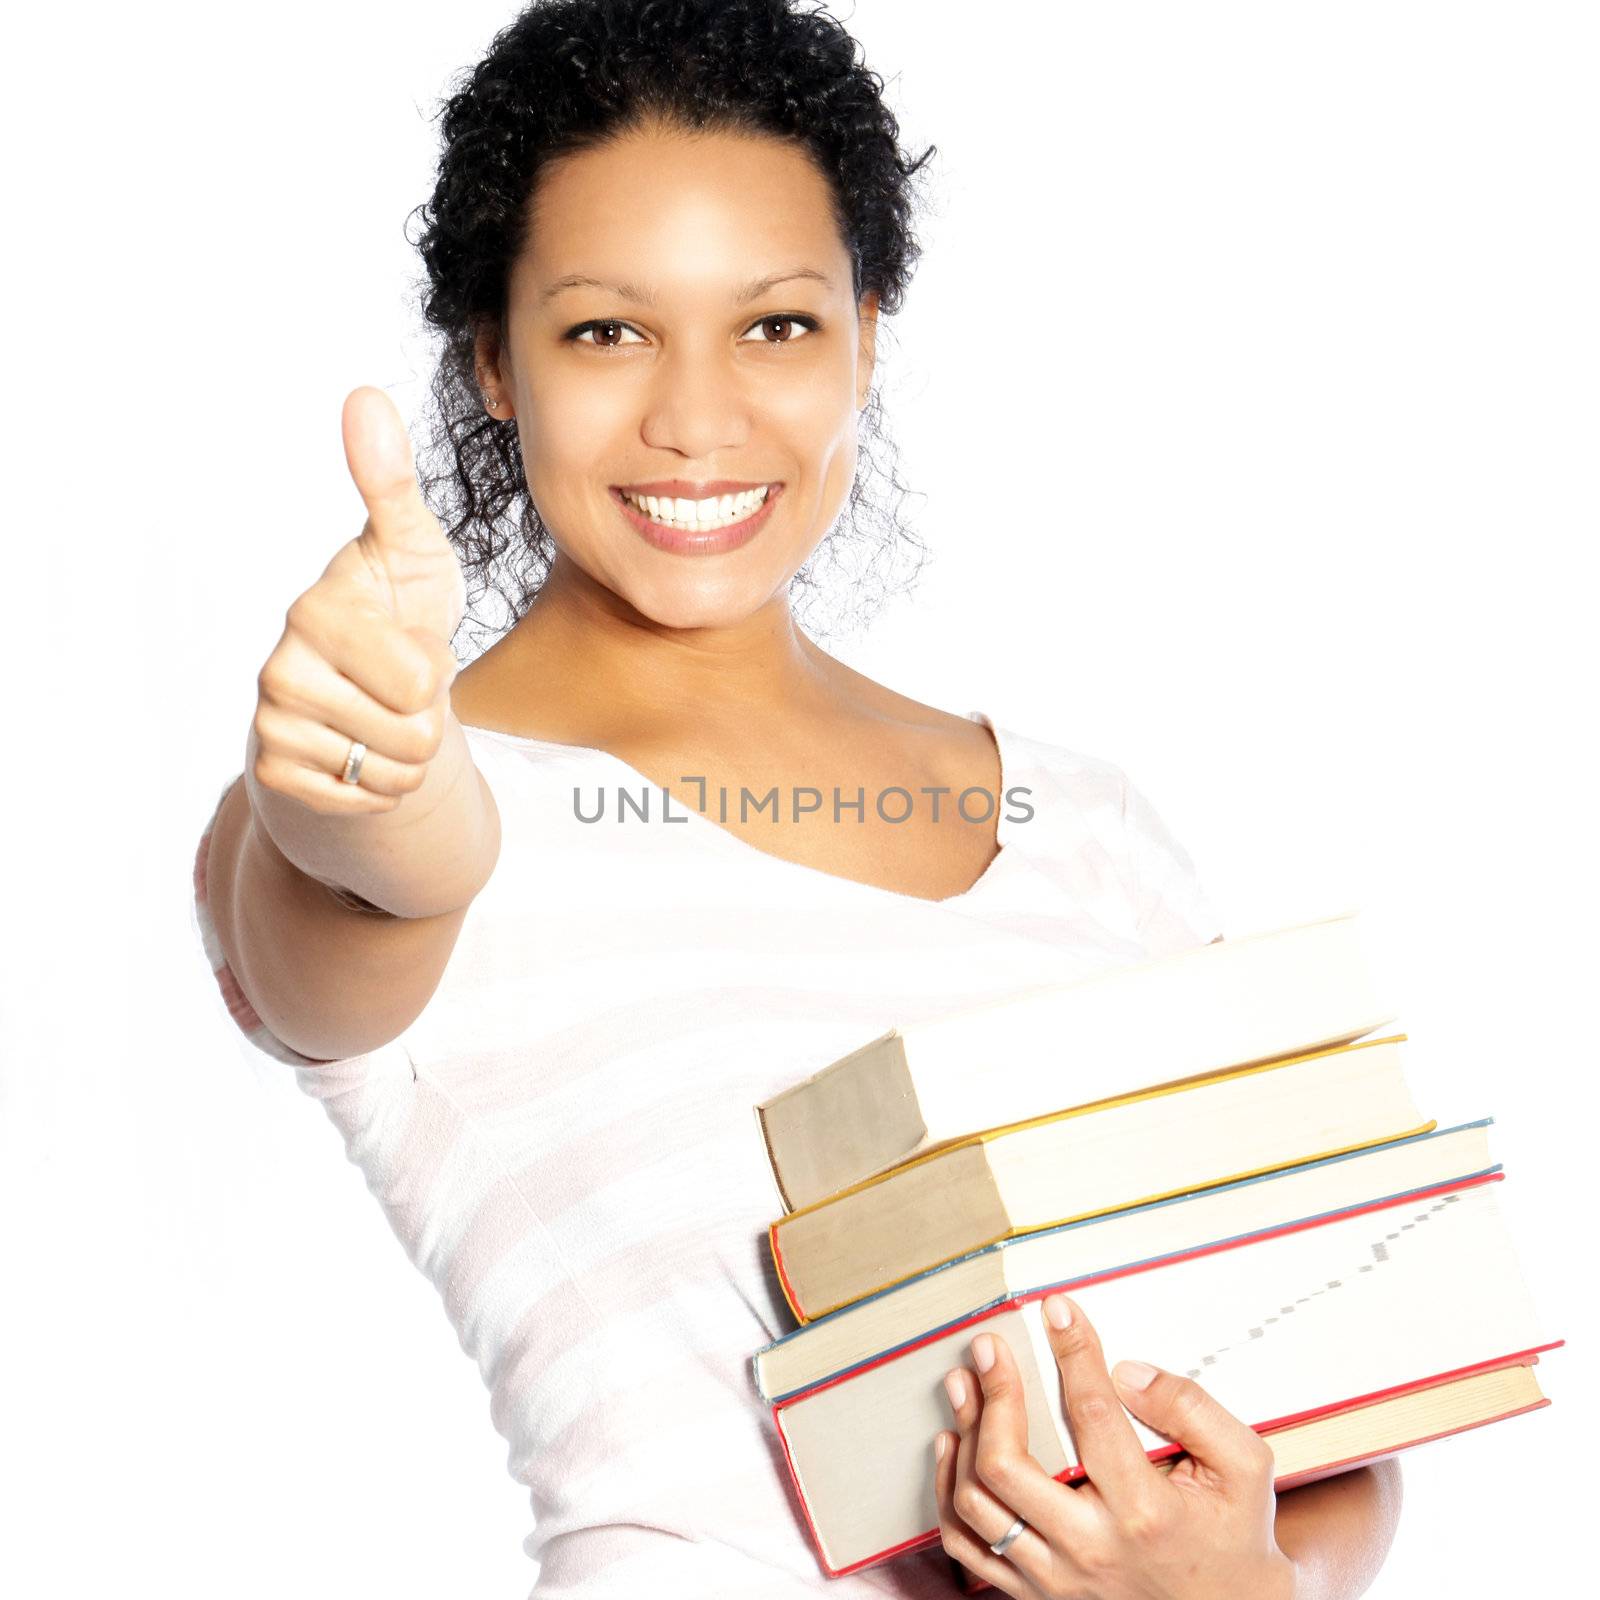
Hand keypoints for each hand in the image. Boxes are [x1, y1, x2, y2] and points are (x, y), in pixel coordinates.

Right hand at [250, 386, 467, 814]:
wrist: (362, 688)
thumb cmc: (396, 609)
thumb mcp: (411, 548)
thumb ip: (391, 485)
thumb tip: (365, 396)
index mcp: (316, 609)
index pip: (422, 679)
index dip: (436, 668)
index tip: (407, 639)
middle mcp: (280, 668)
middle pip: (414, 733)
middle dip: (427, 716)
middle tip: (399, 684)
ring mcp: (271, 724)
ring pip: (395, 773)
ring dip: (408, 754)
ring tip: (383, 714)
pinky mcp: (275, 773)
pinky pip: (367, 801)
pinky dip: (380, 785)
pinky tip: (360, 747)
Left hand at [933, 1294, 1297, 1599]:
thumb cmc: (1233, 1535)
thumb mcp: (1243, 1467)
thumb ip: (1192, 1409)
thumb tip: (1127, 1371)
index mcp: (1144, 1512)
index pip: (1092, 1417)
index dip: (1071, 1354)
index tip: (1056, 1310)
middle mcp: (1090, 1548)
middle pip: (1008, 1464)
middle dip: (993, 1392)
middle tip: (988, 1345)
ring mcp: (1056, 1578)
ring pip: (977, 1502)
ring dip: (965, 1432)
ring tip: (964, 1382)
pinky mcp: (1034, 1593)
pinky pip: (966, 1546)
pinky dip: (949, 1491)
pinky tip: (955, 1445)